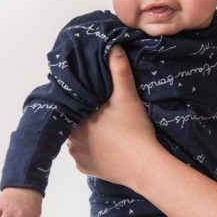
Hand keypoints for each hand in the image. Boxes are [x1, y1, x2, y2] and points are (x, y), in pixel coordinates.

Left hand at [67, 46, 159, 187]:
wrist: (145, 166)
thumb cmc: (134, 130)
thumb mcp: (127, 97)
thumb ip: (119, 71)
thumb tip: (114, 47)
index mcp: (75, 119)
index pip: (72, 107)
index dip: (81, 102)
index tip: (93, 100)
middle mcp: (71, 140)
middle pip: (74, 124)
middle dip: (85, 119)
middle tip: (104, 115)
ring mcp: (78, 157)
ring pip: (79, 142)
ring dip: (88, 137)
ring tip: (106, 132)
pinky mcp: (87, 170)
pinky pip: (86, 158)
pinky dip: (94, 154)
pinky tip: (107, 149)